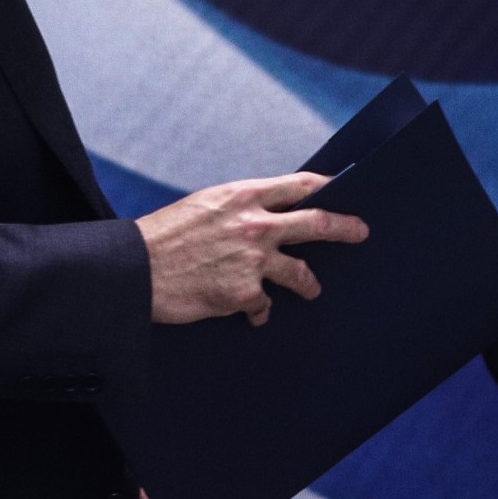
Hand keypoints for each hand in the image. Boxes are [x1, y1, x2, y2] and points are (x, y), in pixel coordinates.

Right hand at [137, 172, 368, 325]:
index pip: (299, 185)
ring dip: (308, 284)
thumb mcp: (204, 205)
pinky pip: (265, 304)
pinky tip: (249, 313)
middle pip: (317, 223)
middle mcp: (256, 224)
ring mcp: (254, 260)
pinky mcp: (246, 293)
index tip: (340, 189)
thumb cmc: (164, 236)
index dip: (324, 186)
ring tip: (311, 289)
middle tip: (361, 231)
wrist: (136, 270)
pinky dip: (258, 310)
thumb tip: (264, 214)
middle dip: (345, 227)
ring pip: (301, 274)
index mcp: (243, 196)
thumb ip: (238, 208)